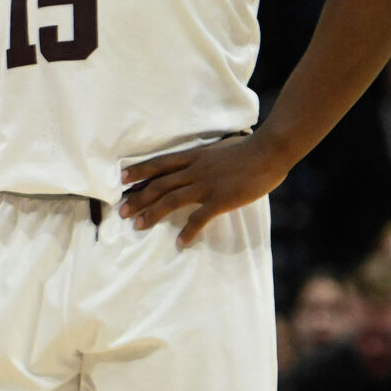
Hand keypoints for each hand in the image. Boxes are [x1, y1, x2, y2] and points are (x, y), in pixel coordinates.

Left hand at [117, 134, 285, 246]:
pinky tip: (180, 242)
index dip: (139, 171)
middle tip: (121, 211)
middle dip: (138, 198)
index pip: (159, 164)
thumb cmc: (249, 148)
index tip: (122, 179)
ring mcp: (206, 185)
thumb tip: (202, 161)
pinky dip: (188, 231)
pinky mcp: (220, 199)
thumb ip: (207, 157)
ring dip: (151, 214)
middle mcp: (194, 170)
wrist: (269, 151)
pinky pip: (199, 218)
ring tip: (138, 225)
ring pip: (170, 200)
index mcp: (194, 156)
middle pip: (158, 185)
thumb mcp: (219, 148)